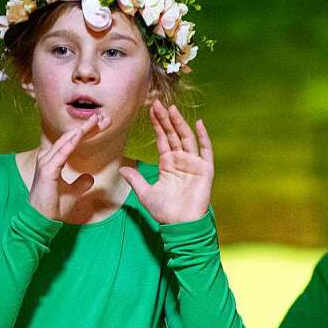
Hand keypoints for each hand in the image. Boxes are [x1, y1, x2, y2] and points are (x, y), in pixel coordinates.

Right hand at [27, 114, 107, 219]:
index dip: (87, 132)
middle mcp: (48, 158)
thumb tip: (89, 177)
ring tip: (95, 120)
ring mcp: (46, 163)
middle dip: (88, 127)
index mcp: (53, 160)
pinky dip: (71, 143)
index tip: (102, 124)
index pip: (73, 141)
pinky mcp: (47, 171)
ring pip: (67, 142)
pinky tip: (80, 133)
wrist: (42, 220)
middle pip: (71, 137)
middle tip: (104, 117)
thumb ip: (81, 183)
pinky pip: (61, 154)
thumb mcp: (73, 193)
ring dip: (82, 130)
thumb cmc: (53, 206)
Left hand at [118, 100, 212, 224]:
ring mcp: (194, 164)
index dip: (157, 125)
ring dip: (180, 123)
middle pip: (173, 135)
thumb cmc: (165, 212)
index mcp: (168, 165)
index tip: (150, 110)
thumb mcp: (146, 194)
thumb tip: (122, 168)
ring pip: (186, 138)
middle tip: (157, 103)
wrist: (181, 225)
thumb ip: (135, 180)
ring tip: (172, 109)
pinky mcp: (205, 169)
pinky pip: (205, 150)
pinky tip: (198, 123)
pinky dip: (203, 137)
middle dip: (166, 119)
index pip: (162, 139)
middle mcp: (181, 161)